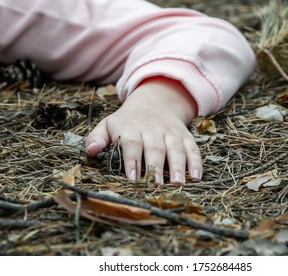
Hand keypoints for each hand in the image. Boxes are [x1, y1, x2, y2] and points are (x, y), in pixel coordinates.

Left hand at [85, 77, 201, 184]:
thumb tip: (91, 151)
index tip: (132, 178)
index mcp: (131, 128)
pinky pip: (193, 148)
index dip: (132, 160)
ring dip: (179, 166)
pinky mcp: (184, 136)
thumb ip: (97, 137)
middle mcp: (152, 130)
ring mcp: (171, 133)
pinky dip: (196, 162)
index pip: (131, 143)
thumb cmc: (127, 121)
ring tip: (179, 183)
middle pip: (155, 148)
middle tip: (156, 186)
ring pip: (176, 149)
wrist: (154, 101)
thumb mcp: (108, 124)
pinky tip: (197, 176)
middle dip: (156, 167)